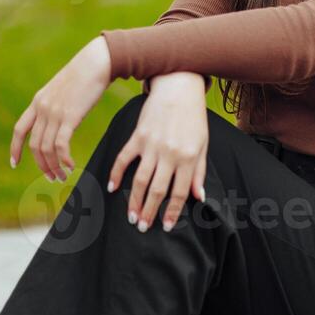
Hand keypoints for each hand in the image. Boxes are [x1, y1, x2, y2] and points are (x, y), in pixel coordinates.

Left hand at [10, 36, 111, 180]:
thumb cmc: (85, 75)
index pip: (19, 129)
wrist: (96, 62)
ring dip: (54, 167)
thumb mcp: (62, 88)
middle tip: (53, 178)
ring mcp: (55, 112)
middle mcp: (43, 108)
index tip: (14, 163)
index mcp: (38, 101)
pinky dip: (64, 159)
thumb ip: (55, 103)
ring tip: (63, 176)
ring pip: (47, 148)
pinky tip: (71, 165)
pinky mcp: (70, 116)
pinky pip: (61, 145)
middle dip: (42, 165)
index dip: (15, 148)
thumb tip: (58, 117)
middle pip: (35, 145)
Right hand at [106, 73, 207, 232]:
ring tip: (131, 216)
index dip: (172, 212)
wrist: (179, 87)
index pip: (179, 192)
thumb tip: (198, 197)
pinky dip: (116, 174)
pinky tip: (111, 188)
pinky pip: (124, 158)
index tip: (166, 227)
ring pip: (139, 179)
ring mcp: (151, 145)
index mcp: (188, 157)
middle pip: (157, 190)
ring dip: (134, 200)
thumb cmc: (194, 117)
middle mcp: (169, 154)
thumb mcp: (203, 144)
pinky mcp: (137, 136)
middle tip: (143, 228)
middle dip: (149, 212)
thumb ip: (199, 171)